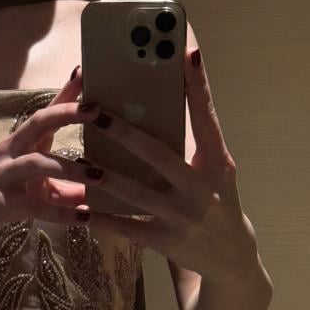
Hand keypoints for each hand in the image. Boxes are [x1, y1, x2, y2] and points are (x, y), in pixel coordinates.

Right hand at [0, 73, 104, 243]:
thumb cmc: (1, 200)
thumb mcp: (37, 191)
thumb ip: (66, 189)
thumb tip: (100, 192)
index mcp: (21, 144)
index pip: (45, 112)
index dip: (65, 94)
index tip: (84, 72)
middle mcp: (11, 152)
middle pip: (38, 123)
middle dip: (66, 114)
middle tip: (97, 110)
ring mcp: (5, 175)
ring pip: (37, 162)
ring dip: (70, 167)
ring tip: (98, 176)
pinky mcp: (2, 202)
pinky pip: (35, 206)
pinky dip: (61, 213)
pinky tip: (83, 218)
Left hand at [73, 48, 258, 283]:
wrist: (230, 258)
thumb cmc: (217, 202)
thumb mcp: (216, 171)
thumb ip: (195, 144)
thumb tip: (161, 105)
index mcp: (217, 163)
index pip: (206, 118)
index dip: (198, 85)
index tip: (187, 51)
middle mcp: (200, 189)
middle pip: (157, 154)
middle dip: (124, 133)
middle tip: (95, 112)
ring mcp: (181, 216)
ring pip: (135, 193)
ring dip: (104, 177)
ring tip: (79, 161)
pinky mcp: (164, 240)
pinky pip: (126, 227)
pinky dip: (102, 219)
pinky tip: (80, 212)